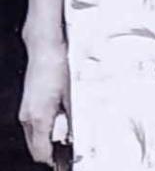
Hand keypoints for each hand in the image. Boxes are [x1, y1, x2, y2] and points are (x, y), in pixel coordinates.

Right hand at [19, 40, 70, 166]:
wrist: (45, 51)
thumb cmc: (60, 70)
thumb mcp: (71, 98)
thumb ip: (70, 120)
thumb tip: (71, 136)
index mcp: (39, 118)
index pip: (41, 151)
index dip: (53, 159)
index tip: (63, 162)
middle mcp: (28, 118)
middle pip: (35, 148)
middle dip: (49, 152)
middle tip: (65, 152)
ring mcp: (25, 112)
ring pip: (33, 138)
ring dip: (46, 141)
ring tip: (64, 136)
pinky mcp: (27, 106)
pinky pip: (32, 126)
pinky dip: (42, 130)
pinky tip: (57, 122)